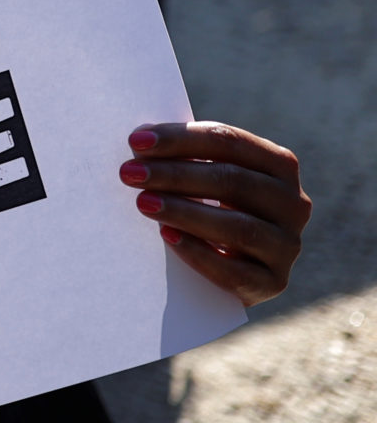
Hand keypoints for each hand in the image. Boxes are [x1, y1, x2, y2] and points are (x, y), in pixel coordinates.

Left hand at [122, 121, 309, 306]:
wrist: (227, 269)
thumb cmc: (208, 205)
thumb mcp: (205, 177)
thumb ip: (184, 158)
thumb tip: (139, 143)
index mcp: (278, 164)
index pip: (230, 142)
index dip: (182, 139)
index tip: (135, 142)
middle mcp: (293, 203)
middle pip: (233, 181)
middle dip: (175, 174)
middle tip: (129, 173)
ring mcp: (287, 245)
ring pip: (238, 227)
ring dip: (185, 212)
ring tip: (143, 203)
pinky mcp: (274, 282)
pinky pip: (236, 271)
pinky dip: (199, 253)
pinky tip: (167, 237)